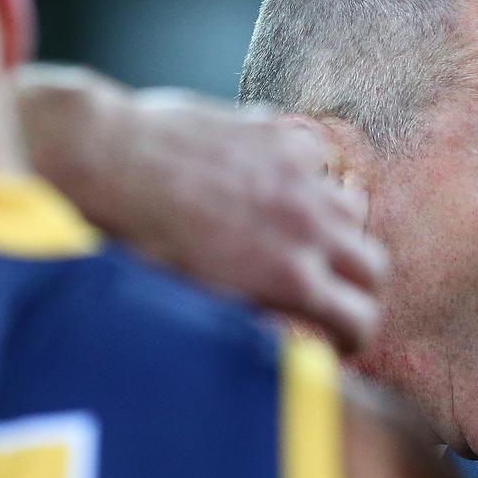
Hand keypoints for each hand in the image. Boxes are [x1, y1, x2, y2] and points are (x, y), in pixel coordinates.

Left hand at [17, 63, 387, 353]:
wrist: (103, 160)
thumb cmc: (134, 243)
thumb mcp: (195, 305)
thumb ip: (251, 319)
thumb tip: (279, 343)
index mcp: (288, 279)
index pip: (362, 318)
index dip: (353, 337)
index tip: (337, 340)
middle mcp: (308, 227)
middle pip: (373, 266)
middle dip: (357, 287)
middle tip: (329, 294)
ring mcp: (299, 175)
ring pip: (353, 209)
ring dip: (337, 229)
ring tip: (300, 237)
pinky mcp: (279, 134)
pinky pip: (321, 159)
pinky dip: (309, 176)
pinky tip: (276, 184)